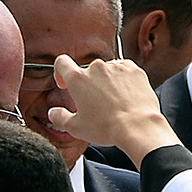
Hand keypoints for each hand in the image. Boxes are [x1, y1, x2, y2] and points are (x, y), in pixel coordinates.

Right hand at [49, 57, 179, 166]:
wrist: (137, 126)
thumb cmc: (107, 127)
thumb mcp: (75, 128)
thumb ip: (59, 117)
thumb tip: (54, 113)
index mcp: (78, 79)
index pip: (62, 63)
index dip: (60, 72)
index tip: (65, 83)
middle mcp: (96, 68)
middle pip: (88, 72)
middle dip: (90, 85)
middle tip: (95, 105)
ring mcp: (117, 67)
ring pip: (108, 72)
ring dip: (108, 83)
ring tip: (113, 104)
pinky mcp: (134, 70)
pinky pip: (125, 72)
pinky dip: (124, 81)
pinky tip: (126, 97)